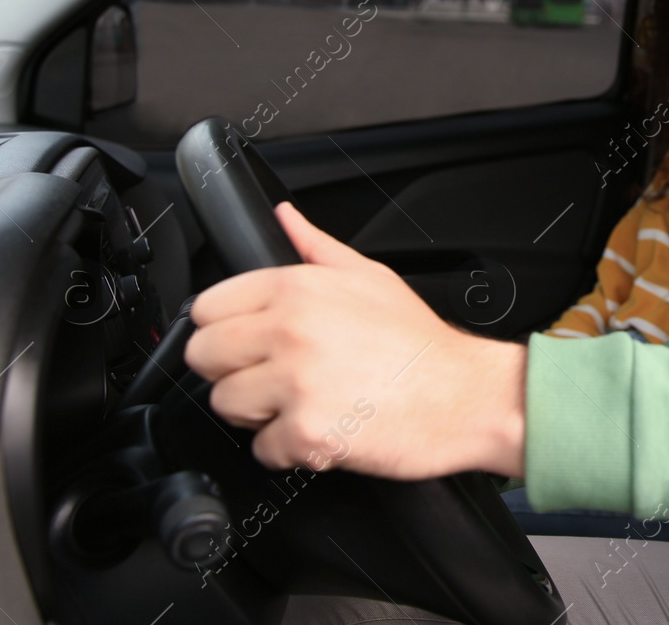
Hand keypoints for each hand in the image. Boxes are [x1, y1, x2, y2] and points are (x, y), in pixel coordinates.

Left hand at [184, 202, 525, 478]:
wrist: (464, 395)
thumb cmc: (420, 343)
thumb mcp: (370, 277)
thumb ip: (315, 246)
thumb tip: (284, 218)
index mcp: (298, 289)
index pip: (206, 307)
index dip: (224, 327)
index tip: (247, 342)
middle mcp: (290, 331)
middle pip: (203, 356)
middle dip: (232, 370)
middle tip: (271, 377)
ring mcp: (296, 384)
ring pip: (225, 405)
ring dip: (256, 413)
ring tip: (301, 403)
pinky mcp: (306, 434)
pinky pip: (262, 449)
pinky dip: (288, 449)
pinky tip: (321, 429)